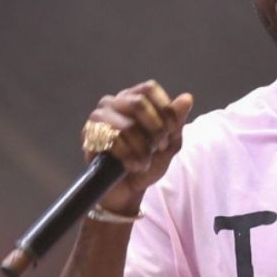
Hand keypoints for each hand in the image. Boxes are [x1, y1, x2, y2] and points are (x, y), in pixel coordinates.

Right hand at [81, 80, 193, 213]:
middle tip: (159, 147)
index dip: (164, 109)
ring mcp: (99, 117)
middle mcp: (114, 102)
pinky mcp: (89, 135)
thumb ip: (177, 121)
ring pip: (126, 125)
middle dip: (155, 129)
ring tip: (145, 162)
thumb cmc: (150, 161)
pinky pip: (112, 141)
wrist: (129, 188)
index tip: (171, 131)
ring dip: (141, 148)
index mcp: (134, 97)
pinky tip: (133, 165)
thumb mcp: (170, 142)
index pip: (149, 88)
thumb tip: (187, 98)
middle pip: (137, 103)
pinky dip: (128, 156)